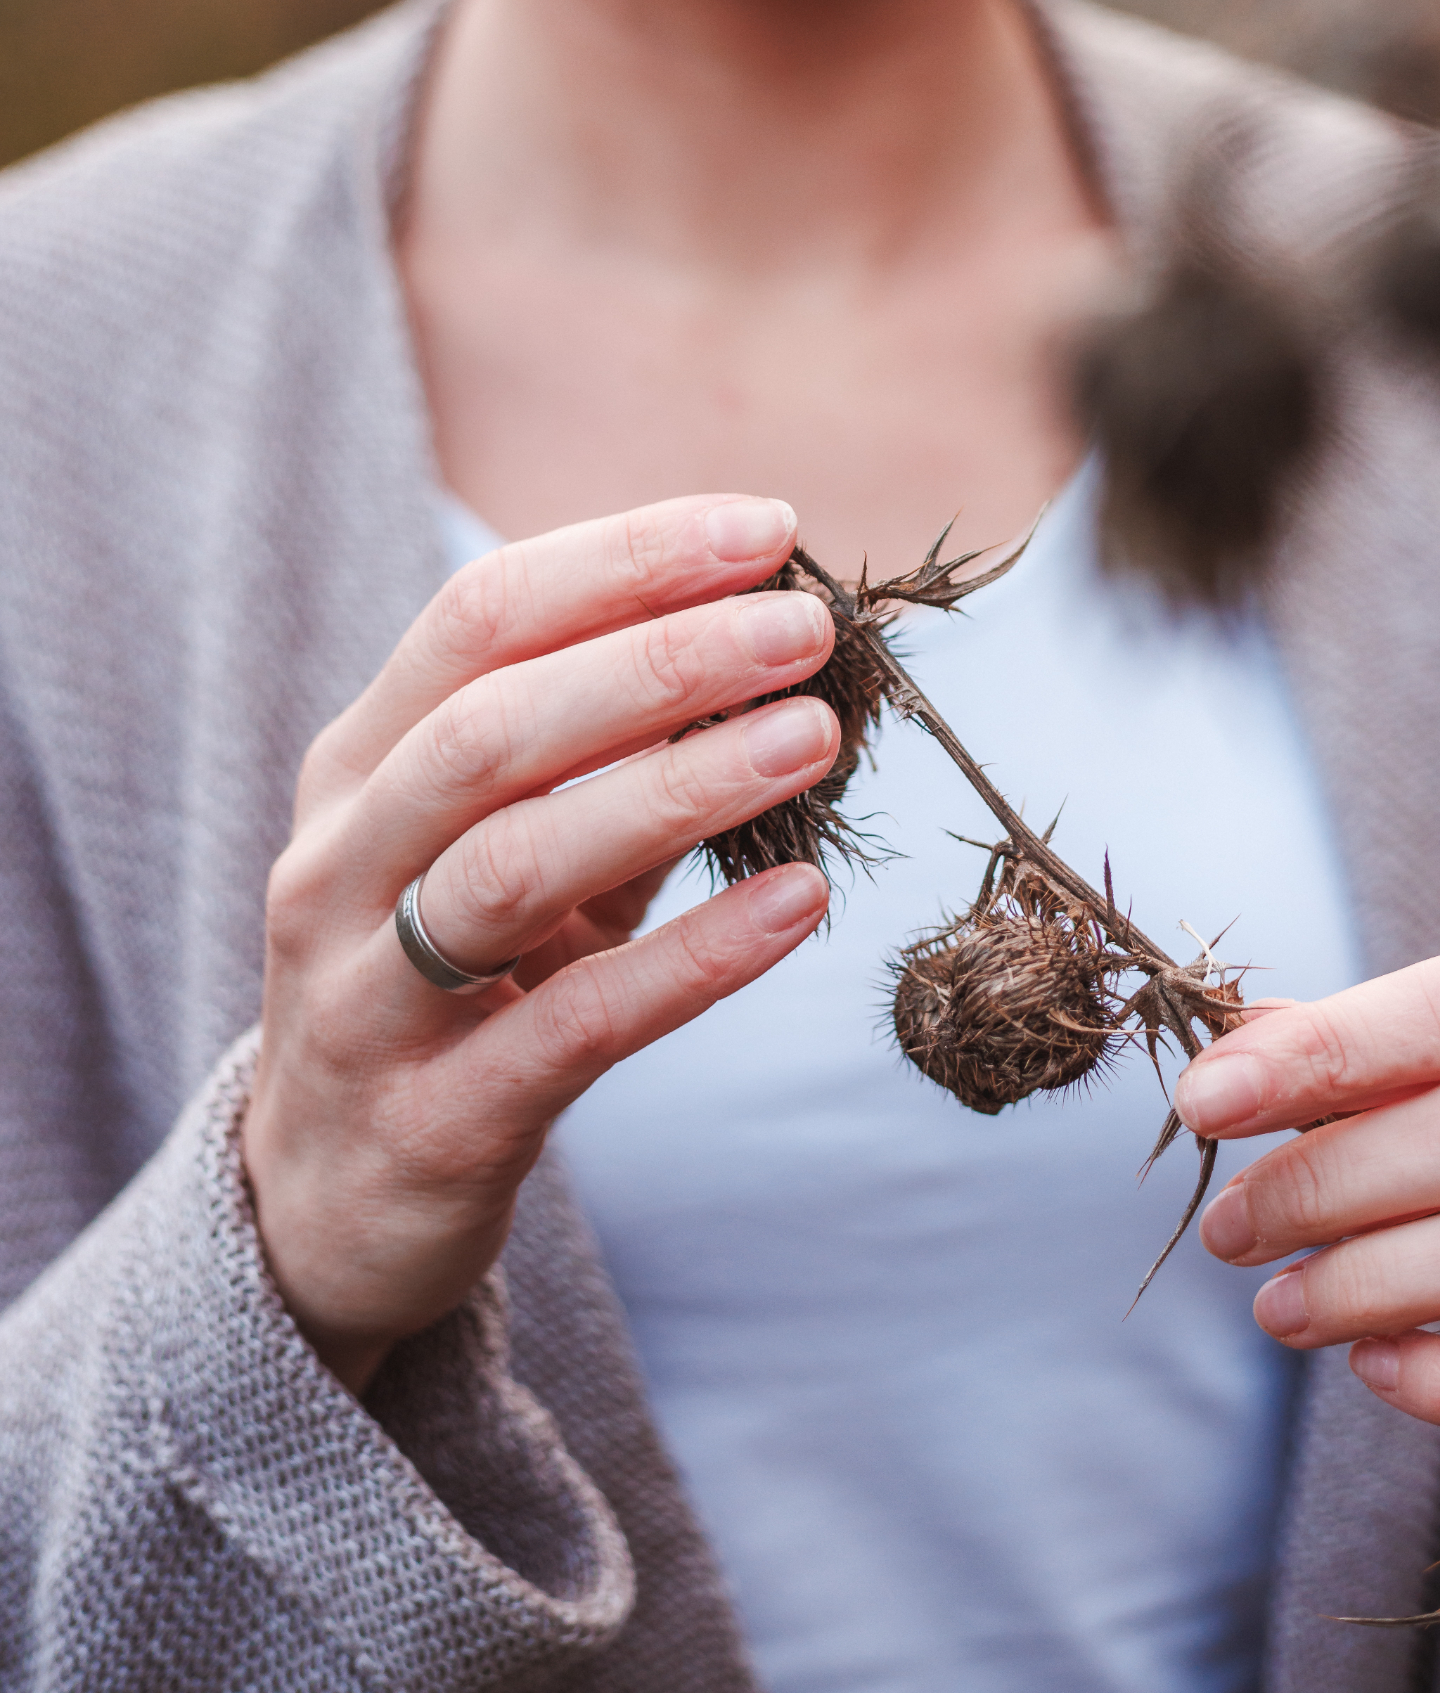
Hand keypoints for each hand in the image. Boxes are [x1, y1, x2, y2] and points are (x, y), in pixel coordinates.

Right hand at [243, 495, 838, 1392]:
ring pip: (515, 863)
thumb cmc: (447, 984)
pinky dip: (692, 957)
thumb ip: (610, 755)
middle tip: (802, 629)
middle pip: (491, 726)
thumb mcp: (510, 848)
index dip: (622, 562)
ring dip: (676, 787)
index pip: (480, 617)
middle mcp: (340, 864)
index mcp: (361, 765)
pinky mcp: (432, 1122)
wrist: (327, 1209)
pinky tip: (799, 903)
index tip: (761, 530)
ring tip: (813, 738)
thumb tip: (767, 640)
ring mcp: (367, 998)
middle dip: (658, 659)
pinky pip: (571, 1025)